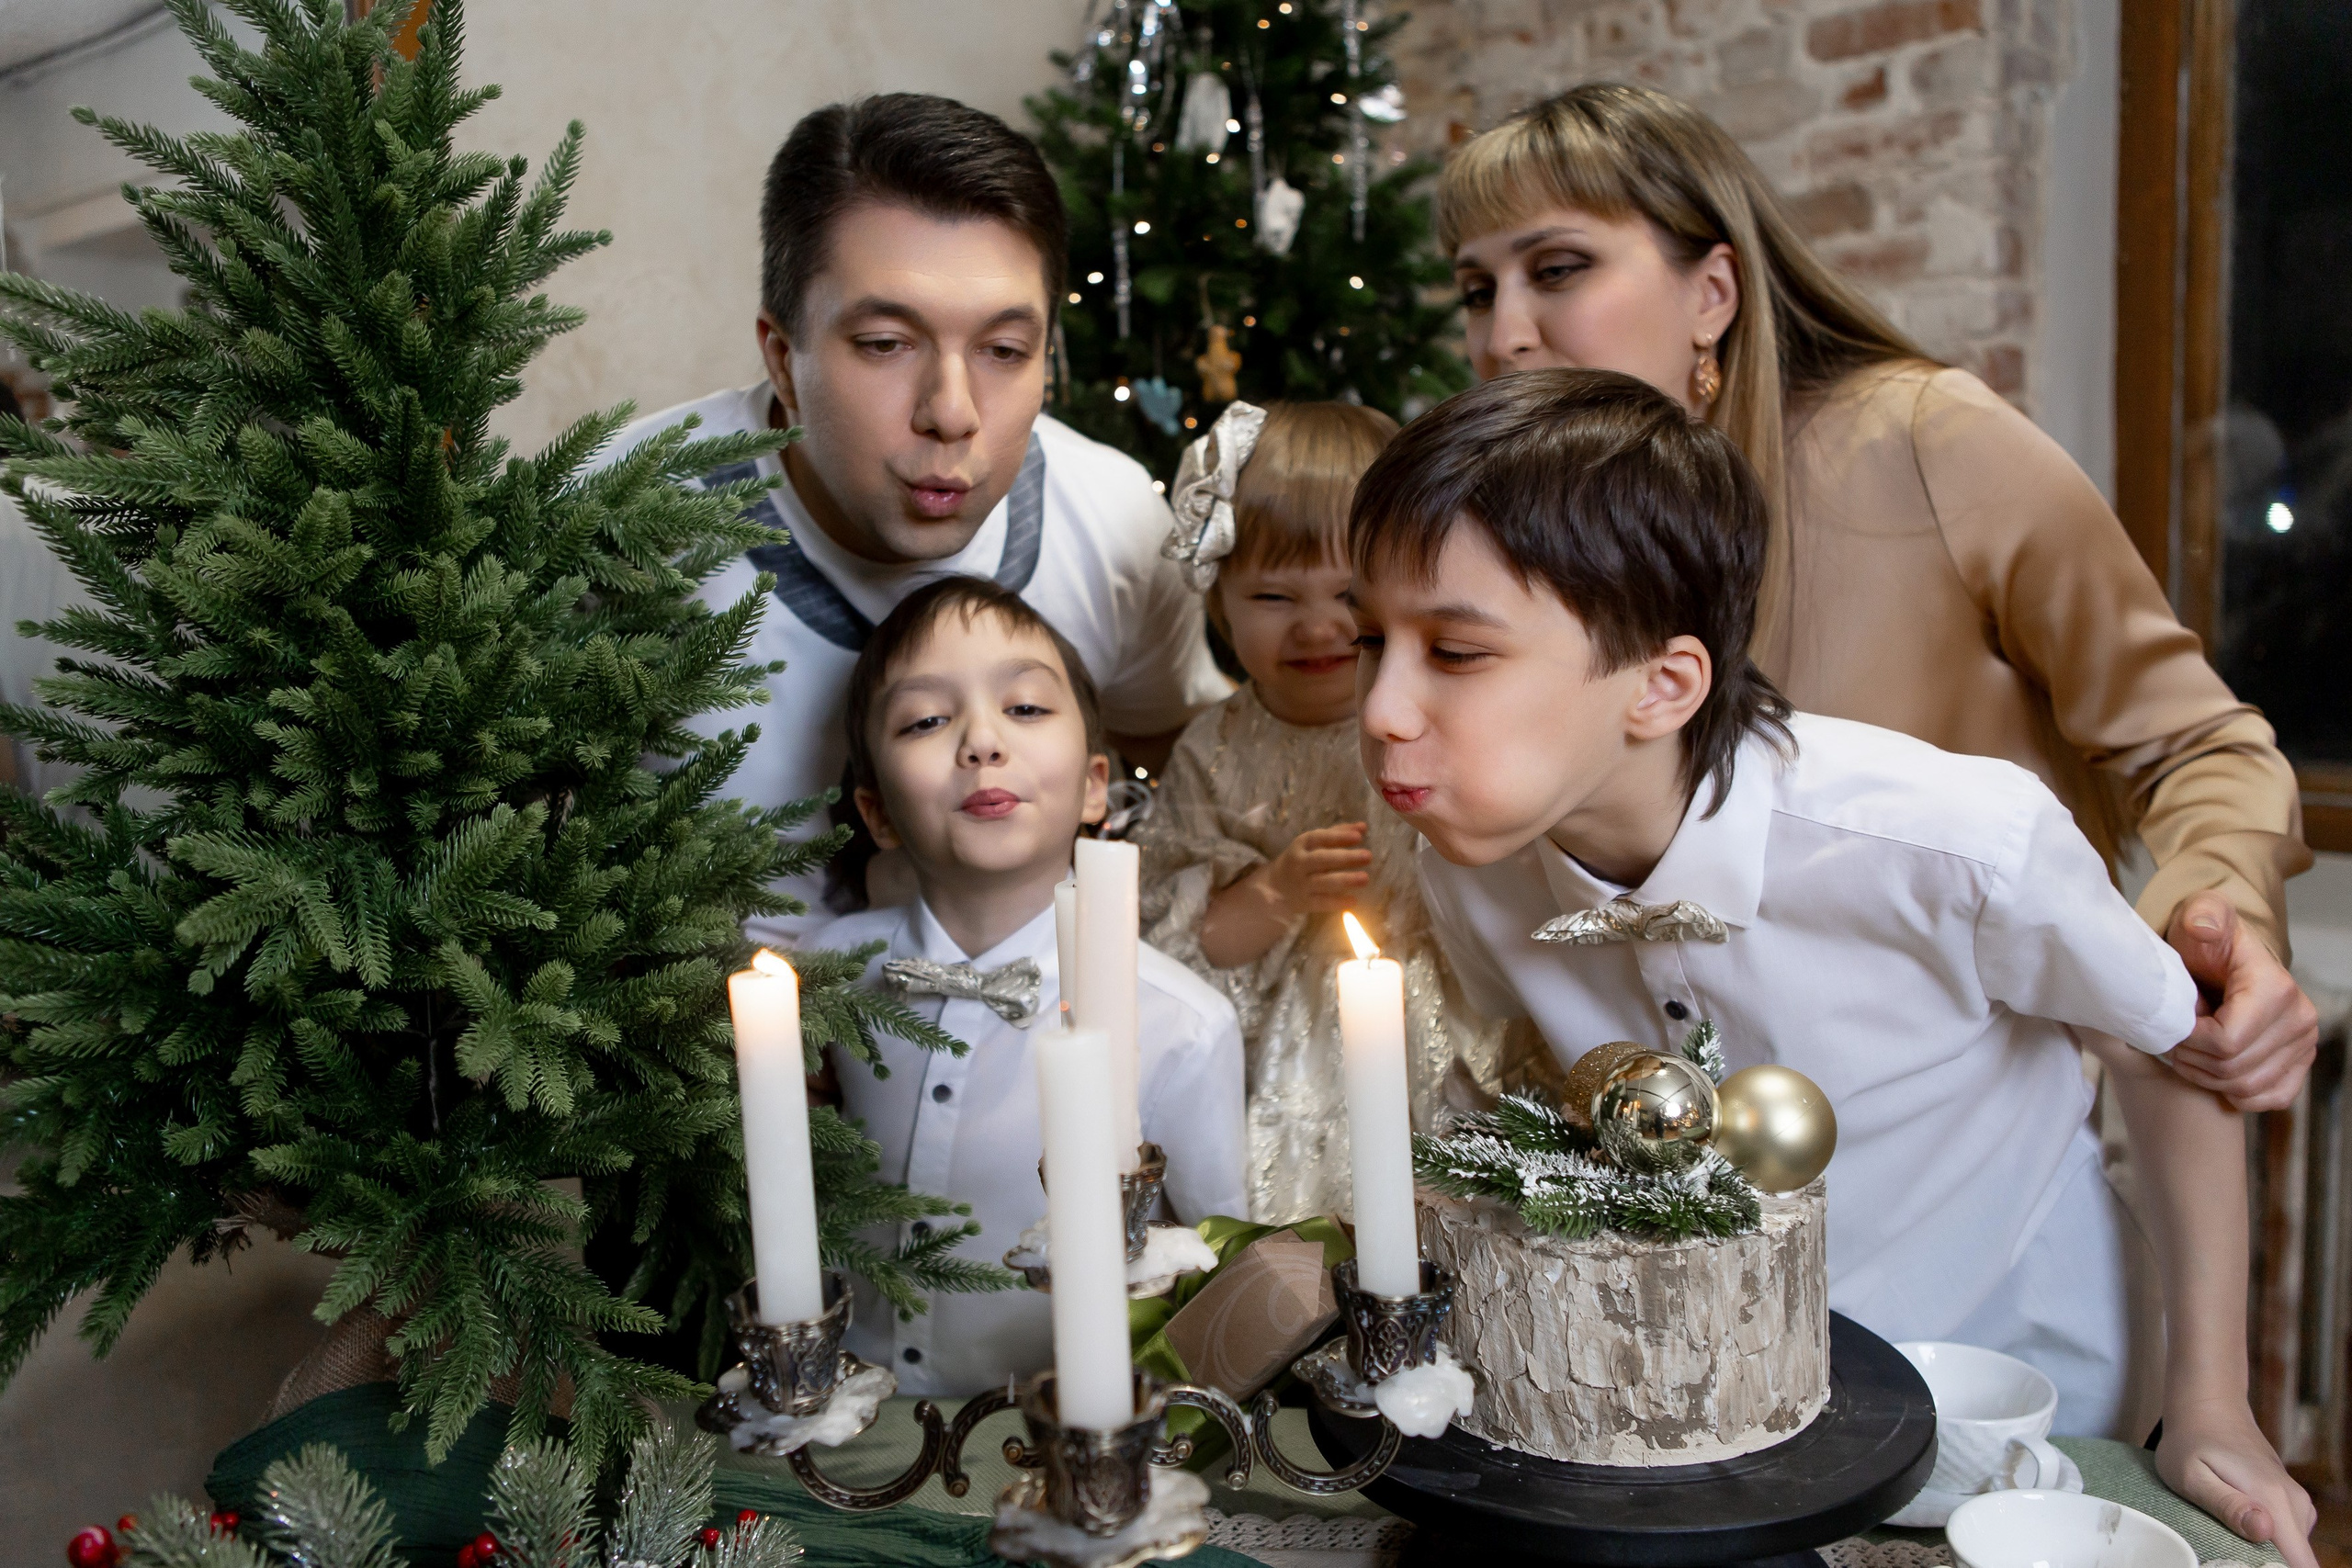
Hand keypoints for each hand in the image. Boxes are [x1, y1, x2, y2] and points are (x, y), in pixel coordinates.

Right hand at [1261, 822, 1373, 918]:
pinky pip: (1322, 902)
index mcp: (1301, 844)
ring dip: (1345, 880)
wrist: (1274, 886)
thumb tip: (1363, 827)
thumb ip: (1338, 833)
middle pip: (1322, 860)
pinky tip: (1353, 900)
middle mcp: (1299, 863)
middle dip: (1346, 858)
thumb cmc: (1301, 859)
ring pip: (1324, 882)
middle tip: (1368, 856)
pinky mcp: (1303, 903)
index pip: (1319, 838)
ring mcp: (1301, 884)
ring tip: (1365, 878)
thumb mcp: (1313, 843)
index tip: (1359, 837)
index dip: (1339, 837)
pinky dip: (1337, 902)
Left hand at [2155, 1395, 2317, 1567]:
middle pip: (2299, 1561)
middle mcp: (2295, 1503)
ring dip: (2268, 1557)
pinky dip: (2270, 1545)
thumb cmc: (2192, 1440)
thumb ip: (2226, 1505)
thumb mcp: (2192, 1475)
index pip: (2301, 1563)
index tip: (2243, 1567)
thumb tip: (2264, 1531)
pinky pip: (2290, 1538)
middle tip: (2229, 1558)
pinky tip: (2240, 1534)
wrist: (2209, 1406)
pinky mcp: (2290, 1502)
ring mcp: (2296, 1502)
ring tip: (2230, 1545)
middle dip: (2268, 1566)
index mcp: (2274, 1500)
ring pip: (2295, 1551)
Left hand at [2166, 892, 2318, 1111]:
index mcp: (2275, 989)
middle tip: (2173, 1040)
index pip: (2225, 1042)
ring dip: (2206, 1077)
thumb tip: (2205, 929)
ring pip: (2245, 1087)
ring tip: (2188, 1051)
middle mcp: (2300, 1020)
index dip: (2189, 1041)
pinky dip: (2236, 1093)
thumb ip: (2200, 917)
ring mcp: (2304, 1045)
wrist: (2225, 958)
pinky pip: (2270, 1098)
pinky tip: (2214, 1071)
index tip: (2173, 1023)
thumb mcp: (2197, 919)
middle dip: (2192, 1059)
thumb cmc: (2206, 942)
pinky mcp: (2300, 1064)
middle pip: (2233, 1069)